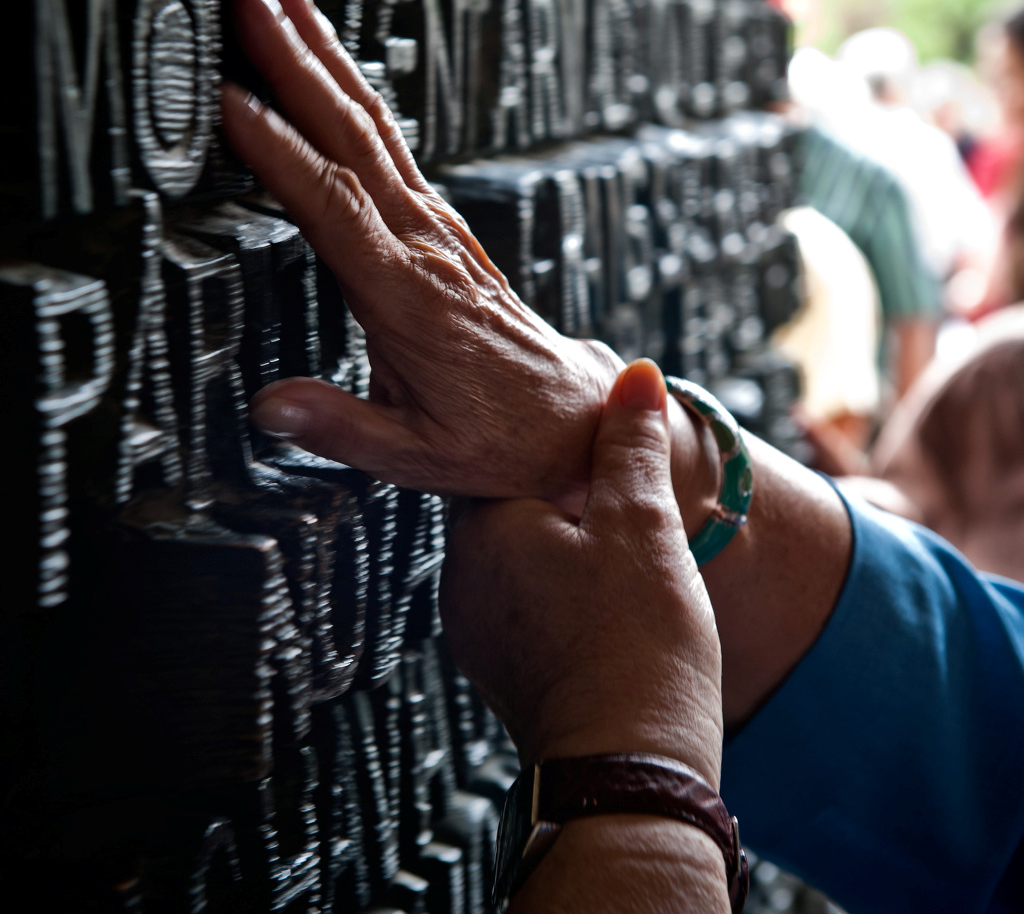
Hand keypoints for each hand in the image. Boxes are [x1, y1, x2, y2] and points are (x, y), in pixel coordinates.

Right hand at [220, 0, 621, 501]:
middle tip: (250, 5)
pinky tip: (341, 81)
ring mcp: (441, 236)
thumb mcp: (416, 453)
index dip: (280, 151)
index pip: (333, 205)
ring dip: (331, 65)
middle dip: (300, 67)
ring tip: (287, 7)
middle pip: (356, 140)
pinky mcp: (449, 236)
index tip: (232, 103)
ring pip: (378, 133)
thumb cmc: (500, 434)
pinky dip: (360, 104)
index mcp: (409, 299)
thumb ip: (340, 426)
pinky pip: (397, 154)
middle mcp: (427, 252)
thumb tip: (271, 407)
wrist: (567, 418)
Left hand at [439, 359, 722, 786]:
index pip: (492, 455)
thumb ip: (630, 445)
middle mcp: (463, 577)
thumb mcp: (642, 525)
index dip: (539, 441)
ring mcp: (477, 629)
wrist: (631, 770)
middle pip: (504, 506)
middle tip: (612, 492)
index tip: (577, 436)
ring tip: (614, 554)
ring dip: (557, 548)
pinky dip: (557, 593)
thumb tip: (635, 376)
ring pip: (515, 558)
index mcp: (483, 528)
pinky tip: (603, 604)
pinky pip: (523, 605)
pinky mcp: (501, 669)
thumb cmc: (636, 644)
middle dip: (556, 496)